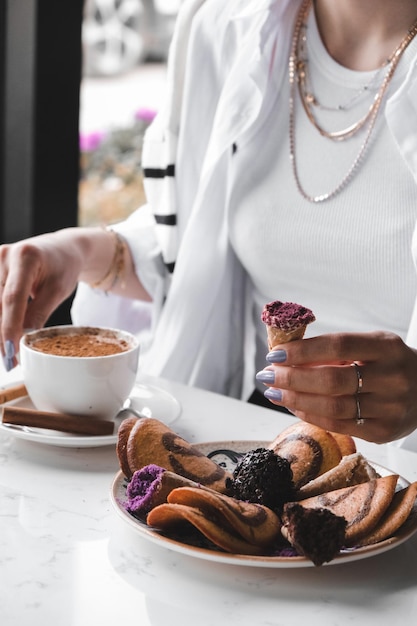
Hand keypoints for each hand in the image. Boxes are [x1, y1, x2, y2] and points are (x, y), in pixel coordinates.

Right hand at [0, 231, 84, 368]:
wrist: (61, 248)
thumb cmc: (63, 267)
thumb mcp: (58, 290)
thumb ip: (39, 313)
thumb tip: (22, 340)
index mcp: (26, 257)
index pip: (13, 298)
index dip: (9, 327)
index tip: (11, 351)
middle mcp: (4, 255)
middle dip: (2, 334)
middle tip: (10, 361)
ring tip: (7, 352)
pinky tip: (3, 337)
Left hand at [255, 331, 416, 443]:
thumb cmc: (388, 364)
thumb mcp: (371, 346)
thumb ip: (334, 350)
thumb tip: (285, 355)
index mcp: (387, 347)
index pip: (338, 346)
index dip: (303, 350)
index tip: (275, 353)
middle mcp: (392, 377)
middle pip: (332, 379)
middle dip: (292, 377)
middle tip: (267, 374)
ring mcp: (391, 407)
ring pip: (332, 406)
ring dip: (295, 399)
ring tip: (274, 391)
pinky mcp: (384, 431)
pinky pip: (339, 424)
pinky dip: (311, 415)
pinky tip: (294, 406)